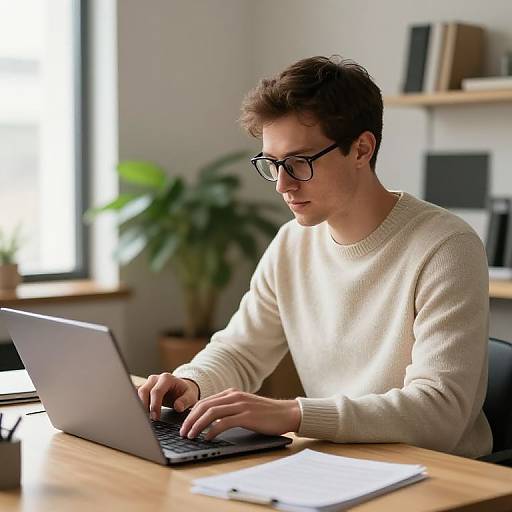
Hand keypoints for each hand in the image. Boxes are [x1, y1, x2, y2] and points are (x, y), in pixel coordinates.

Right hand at [137, 373, 199, 419]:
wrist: (181, 388)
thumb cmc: (185, 393)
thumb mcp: (190, 397)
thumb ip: (185, 401)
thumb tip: (178, 407)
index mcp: (167, 378)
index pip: (156, 391)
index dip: (154, 405)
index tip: (155, 418)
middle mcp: (155, 379)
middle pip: (144, 391)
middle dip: (144, 407)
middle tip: (148, 420)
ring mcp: (148, 383)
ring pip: (137, 393)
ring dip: (139, 406)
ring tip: (143, 418)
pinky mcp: (144, 388)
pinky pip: (135, 395)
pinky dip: (136, 404)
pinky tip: (139, 414)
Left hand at [179, 388, 300, 440]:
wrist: (287, 413)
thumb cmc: (266, 414)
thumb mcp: (244, 407)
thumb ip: (229, 410)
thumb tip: (210, 422)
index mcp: (232, 393)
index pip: (205, 401)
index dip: (191, 413)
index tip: (184, 425)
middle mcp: (234, 396)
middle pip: (204, 406)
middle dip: (190, 420)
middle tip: (182, 432)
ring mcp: (240, 405)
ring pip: (211, 413)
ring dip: (197, 425)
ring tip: (190, 436)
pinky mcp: (247, 416)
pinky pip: (223, 422)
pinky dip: (212, 430)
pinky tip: (207, 438)